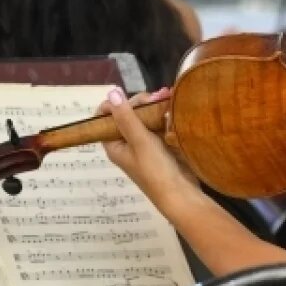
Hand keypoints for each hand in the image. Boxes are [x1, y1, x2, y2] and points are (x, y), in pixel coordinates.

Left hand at [99, 87, 199, 209]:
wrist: (181, 193)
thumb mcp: (139, 141)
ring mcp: (144, 143)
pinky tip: (172, 104)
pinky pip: (158, 123)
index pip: (104, 118)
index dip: (115, 104)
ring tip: (168, 95)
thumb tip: (112, 92)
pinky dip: (164, 113)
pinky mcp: (161, 143)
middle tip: (157, 96)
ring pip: (144, 116)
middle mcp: (127, 142)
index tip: (130, 97)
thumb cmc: (155, 170)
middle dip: (141, 102)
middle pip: (127, 114)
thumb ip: (126, 117)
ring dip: (154, 105)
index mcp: (114, 144)